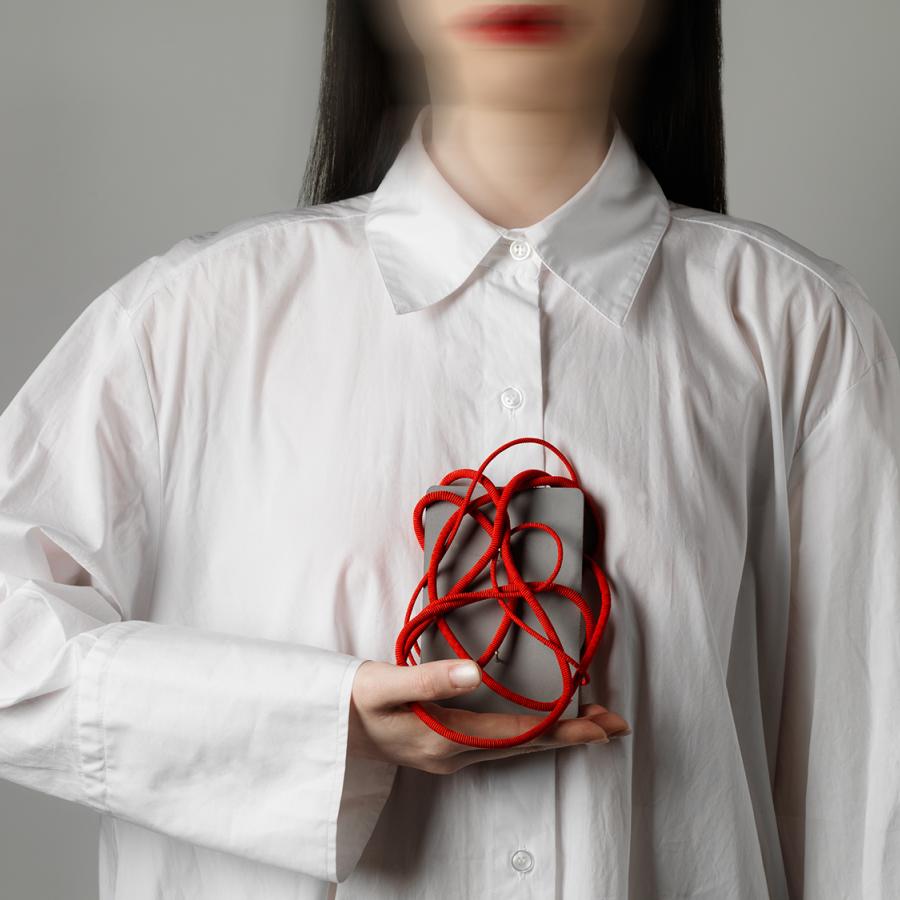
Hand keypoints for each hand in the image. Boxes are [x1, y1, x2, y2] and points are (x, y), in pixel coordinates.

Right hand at [348, 658, 630, 773]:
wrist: (325, 729)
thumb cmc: (353, 700)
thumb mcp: (386, 684)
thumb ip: (429, 679)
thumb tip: (476, 673)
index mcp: (445, 740)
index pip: (517, 735)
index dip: (560, 728)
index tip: (600, 724)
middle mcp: (455, 756)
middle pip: (525, 746)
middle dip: (570, 735)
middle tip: (614, 724)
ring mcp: (451, 757)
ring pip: (515, 747)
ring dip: (554, 735)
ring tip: (591, 724)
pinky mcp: (446, 749)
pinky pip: (499, 744)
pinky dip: (529, 734)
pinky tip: (540, 724)